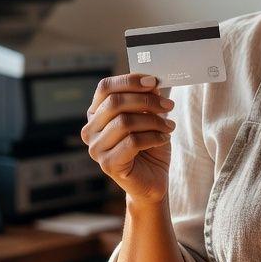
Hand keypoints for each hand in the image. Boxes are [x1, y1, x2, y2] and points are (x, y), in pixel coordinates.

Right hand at [82, 73, 175, 204]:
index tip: (153, 82)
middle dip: (146, 101)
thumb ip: (146, 99)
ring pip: (124, 122)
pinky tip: (164, 139)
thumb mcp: (149, 117)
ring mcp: (96, 148)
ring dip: (153, 121)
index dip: (129, 81)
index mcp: (96, 114)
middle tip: (168, 106)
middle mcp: (91, 130)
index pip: (105, 88)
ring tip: (169, 127)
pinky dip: (153, 137)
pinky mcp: (107, 164)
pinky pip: (132, 142)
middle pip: (115, 103)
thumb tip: (152, 82)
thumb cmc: (149, 147)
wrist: (152, 181)